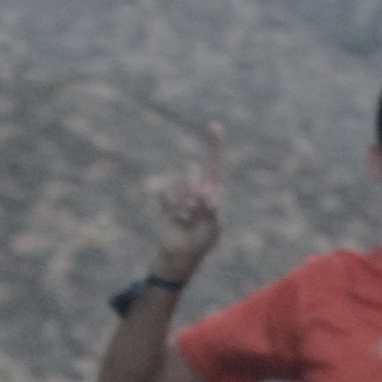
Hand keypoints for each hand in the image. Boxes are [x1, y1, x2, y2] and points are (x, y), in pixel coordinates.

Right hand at [153, 122, 225, 281]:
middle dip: (193, 196)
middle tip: (195, 214)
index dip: (214, 145)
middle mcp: (198, 187)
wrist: (178, 256)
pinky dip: (170, 206)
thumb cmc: (201, 243)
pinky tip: (175, 218)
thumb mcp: (213, 229)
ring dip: (182, 206)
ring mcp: (182, 192)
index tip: (214, 125)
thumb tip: (205, 192)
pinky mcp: (167, 199)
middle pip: (193, 175)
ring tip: (185, 219)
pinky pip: (166, 193)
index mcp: (214, 191)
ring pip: (180, 185)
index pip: (215, 165)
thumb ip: (213, 210)